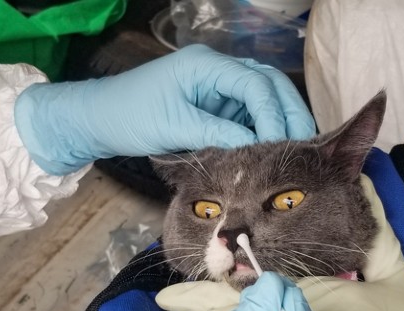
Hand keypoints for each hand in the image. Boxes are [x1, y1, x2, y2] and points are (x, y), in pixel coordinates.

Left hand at [14, 44, 315, 174]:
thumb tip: (257, 147)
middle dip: (289, 112)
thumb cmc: (128, 117)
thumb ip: (218, 135)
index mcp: (205, 65)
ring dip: (280, 122)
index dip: (273, 113)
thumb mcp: (173, 128)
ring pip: (263, 100)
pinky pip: (248, 116)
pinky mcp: (214, 106)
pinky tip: (272, 151)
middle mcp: (217, 71)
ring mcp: (217, 87)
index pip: (254, 83)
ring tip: (295, 150)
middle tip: (305, 144)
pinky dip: (263, 132)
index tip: (280, 143)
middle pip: (268, 84)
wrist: (98, 120)